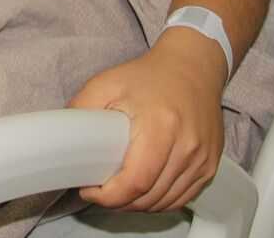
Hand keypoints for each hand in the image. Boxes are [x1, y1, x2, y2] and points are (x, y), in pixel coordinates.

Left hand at [67, 31, 227, 211]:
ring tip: (118, 191)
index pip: (136, 181)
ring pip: (165, 202)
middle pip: (149, 197)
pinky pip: (182, 198)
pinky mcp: (209, 165)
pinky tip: (142, 191)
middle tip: (100, 190)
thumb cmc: (148, 75)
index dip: (109, 196)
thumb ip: (82, 108)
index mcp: (161, 127)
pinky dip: (159, 201)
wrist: (192, 68)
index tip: (90, 190)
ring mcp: (202, 159)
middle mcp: (188, 146)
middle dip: (119, 202)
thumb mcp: (107, 82)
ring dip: (138, 205)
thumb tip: (64, 137)